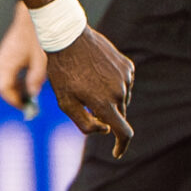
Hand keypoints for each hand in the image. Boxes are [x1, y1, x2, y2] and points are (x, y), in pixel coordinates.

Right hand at [0, 3, 45, 114]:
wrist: (36, 13)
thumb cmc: (39, 36)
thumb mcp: (41, 61)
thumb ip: (35, 80)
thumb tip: (32, 94)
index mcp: (5, 65)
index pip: (4, 90)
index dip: (15, 102)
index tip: (28, 109)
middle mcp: (0, 61)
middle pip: (4, 86)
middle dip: (18, 96)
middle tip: (33, 104)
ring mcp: (4, 56)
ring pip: (7, 79)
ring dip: (19, 88)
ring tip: (34, 92)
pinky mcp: (9, 52)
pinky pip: (10, 71)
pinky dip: (19, 78)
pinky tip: (32, 79)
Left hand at [44, 27, 135, 156]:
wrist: (69, 38)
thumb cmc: (62, 72)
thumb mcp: (65, 102)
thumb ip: (85, 123)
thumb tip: (105, 131)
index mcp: (105, 104)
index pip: (124, 133)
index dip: (121, 146)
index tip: (116, 152)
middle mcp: (120, 93)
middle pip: (119, 115)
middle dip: (106, 116)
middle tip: (86, 102)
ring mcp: (126, 78)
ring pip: (122, 99)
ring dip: (109, 99)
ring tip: (88, 84)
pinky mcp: (127, 66)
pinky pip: (124, 83)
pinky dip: (114, 85)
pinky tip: (97, 74)